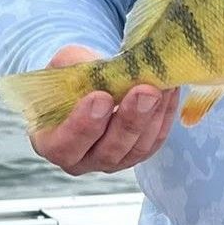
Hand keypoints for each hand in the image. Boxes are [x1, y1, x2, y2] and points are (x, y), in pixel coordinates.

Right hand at [29, 45, 178, 175]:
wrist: (92, 81)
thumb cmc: (72, 74)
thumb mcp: (65, 64)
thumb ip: (75, 66)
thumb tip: (99, 68)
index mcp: (52, 142)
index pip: (65, 145)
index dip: (83, 125)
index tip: (101, 97)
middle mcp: (82, 159)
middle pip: (107, 151)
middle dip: (129, 121)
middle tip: (144, 91)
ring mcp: (112, 160)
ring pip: (136, 149)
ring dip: (152, 117)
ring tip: (162, 86)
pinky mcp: (138, 152)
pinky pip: (154, 140)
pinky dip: (165, 115)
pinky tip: (170, 90)